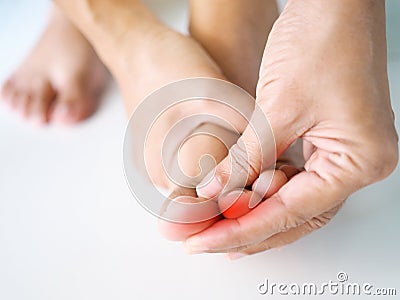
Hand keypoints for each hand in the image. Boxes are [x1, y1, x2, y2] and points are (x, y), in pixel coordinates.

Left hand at [184, 0, 397, 255]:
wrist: (333, 2)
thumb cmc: (322, 39)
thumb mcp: (278, 106)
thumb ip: (247, 157)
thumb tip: (214, 192)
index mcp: (359, 160)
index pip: (292, 213)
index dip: (243, 230)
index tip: (204, 242)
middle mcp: (356, 163)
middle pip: (294, 216)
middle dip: (245, 230)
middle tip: (203, 241)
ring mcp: (342, 152)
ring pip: (290, 201)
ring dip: (250, 213)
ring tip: (212, 228)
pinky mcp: (324, 140)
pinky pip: (290, 178)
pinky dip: (259, 190)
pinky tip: (234, 200)